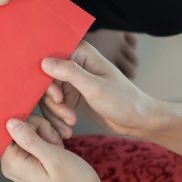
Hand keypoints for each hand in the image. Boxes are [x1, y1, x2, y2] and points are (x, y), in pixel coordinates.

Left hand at [1, 116, 107, 181]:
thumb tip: (9, 122)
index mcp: (11, 163)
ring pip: (28, 130)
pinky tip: (57, 150)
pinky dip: (49, 139)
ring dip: (47, 134)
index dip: (30, 126)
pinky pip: (34, 138)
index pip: (9, 128)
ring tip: (57, 149)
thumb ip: (29, 139)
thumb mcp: (52, 157)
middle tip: (55, 144)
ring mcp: (19, 162)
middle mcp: (10, 163)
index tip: (46, 137)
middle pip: (18, 128)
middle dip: (40, 129)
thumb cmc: (73, 181)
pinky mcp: (28, 160)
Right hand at [39, 41, 154, 137]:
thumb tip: (44, 62)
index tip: (59, 99)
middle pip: (45, 80)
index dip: (47, 81)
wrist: (137, 120)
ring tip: (70, 125)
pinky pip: (54, 105)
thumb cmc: (123, 101)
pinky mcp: (72, 94)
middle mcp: (74, 62)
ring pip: (48, 96)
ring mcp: (72, 79)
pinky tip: (68, 129)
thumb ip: (70, 73)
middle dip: (53, 102)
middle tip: (68, 117)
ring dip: (56, 113)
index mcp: (81, 52)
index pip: (49, 60)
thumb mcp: (95, 88)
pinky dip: (58, 118)